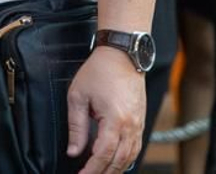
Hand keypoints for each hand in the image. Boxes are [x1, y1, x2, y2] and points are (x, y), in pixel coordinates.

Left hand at [66, 48, 145, 173]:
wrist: (123, 54)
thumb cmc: (99, 71)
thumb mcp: (78, 96)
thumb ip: (76, 126)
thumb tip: (73, 151)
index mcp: (114, 120)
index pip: (103, 155)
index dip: (92, 170)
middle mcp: (131, 126)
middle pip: (119, 161)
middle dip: (104, 173)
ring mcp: (139, 124)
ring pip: (130, 157)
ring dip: (117, 169)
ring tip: (101, 173)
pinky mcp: (142, 121)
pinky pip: (136, 147)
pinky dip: (127, 159)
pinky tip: (117, 164)